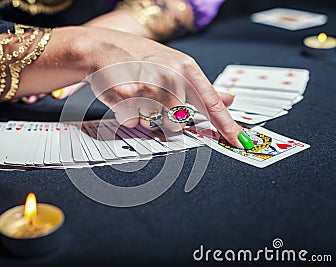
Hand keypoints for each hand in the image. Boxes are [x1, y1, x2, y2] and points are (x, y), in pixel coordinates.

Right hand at [78, 27, 244, 147]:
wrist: (105, 47)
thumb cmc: (142, 58)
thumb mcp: (177, 66)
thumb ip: (204, 88)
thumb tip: (229, 99)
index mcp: (186, 69)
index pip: (212, 104)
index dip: (228, 126)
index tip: (240, 142)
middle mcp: (170, 77)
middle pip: (179, 123)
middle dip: (166, 119)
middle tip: (154, 100)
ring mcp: (148, 86)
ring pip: (155, 125)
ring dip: (146, 118)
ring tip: (139, 97)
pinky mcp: (126, 96)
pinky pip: (133, 122)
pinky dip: (128, 115)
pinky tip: (126, 98)